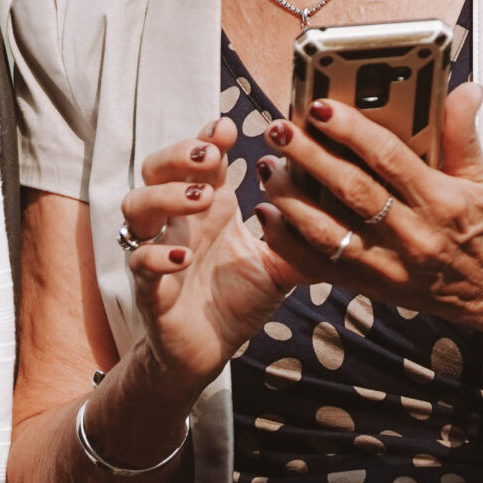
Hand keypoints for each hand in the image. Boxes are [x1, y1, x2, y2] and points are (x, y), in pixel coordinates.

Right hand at [121, 118, 300, 394]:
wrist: (207, 353)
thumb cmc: (237, 302)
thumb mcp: (278, 267)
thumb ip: (301, 241)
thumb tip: (345, 220)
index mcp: (210, 208)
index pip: (199, 158)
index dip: (207, 138)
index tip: (227, 128)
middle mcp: (178, 221)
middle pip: (156, 167)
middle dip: (179, 154)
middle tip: (211, 157)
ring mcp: (158, 250)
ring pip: (137, 205)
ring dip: (167, 195)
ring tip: (202, 198)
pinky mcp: (149, 288)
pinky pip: (138, 262)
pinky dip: (156, 254)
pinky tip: (182, 256)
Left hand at [256, 85, 482, 324]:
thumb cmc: (475, 226)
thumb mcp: (478, 175)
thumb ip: (461, 130)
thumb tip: (464, 89)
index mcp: (439, 201)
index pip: (389, 158)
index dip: (352, 130)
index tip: (322, 107)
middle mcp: (410, 234)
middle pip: (350, 190)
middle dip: (309, 156)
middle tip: (280, 129)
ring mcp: (384, 263)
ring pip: (326, 230)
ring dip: (291, 197)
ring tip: (269, 166)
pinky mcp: (365, 284)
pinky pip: (316, 264)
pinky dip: (286, 240)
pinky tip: (268, 213)